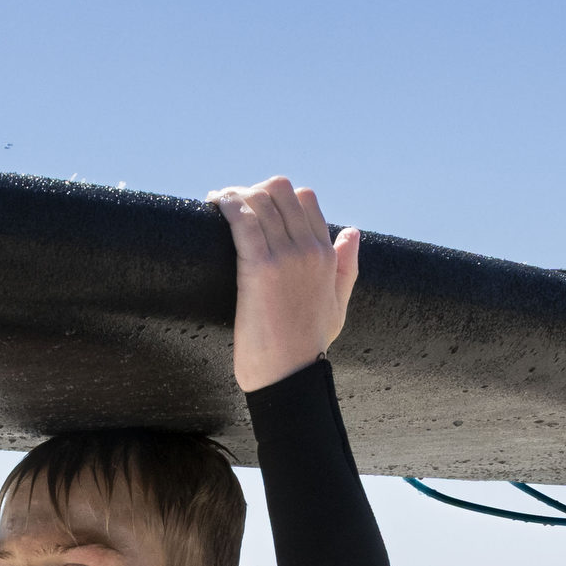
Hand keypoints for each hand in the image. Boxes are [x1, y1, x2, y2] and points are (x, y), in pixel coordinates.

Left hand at [211, 176, 359, 392]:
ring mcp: (286, 256)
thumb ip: (347, 268)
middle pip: (280, 189)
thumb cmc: (308, 348)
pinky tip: (213, 206)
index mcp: (327, 254)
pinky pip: (243, 219)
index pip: (305, 198)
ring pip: (260, 197)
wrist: (290, 376)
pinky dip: (227, 205)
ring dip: (233, 194)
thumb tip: (352, 231)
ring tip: (215, 202)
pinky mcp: (260, 267)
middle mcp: (309, 249)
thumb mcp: (338, 306)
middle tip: (229, 204)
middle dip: (252, 189)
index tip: (254, 206)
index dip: (276, 196)